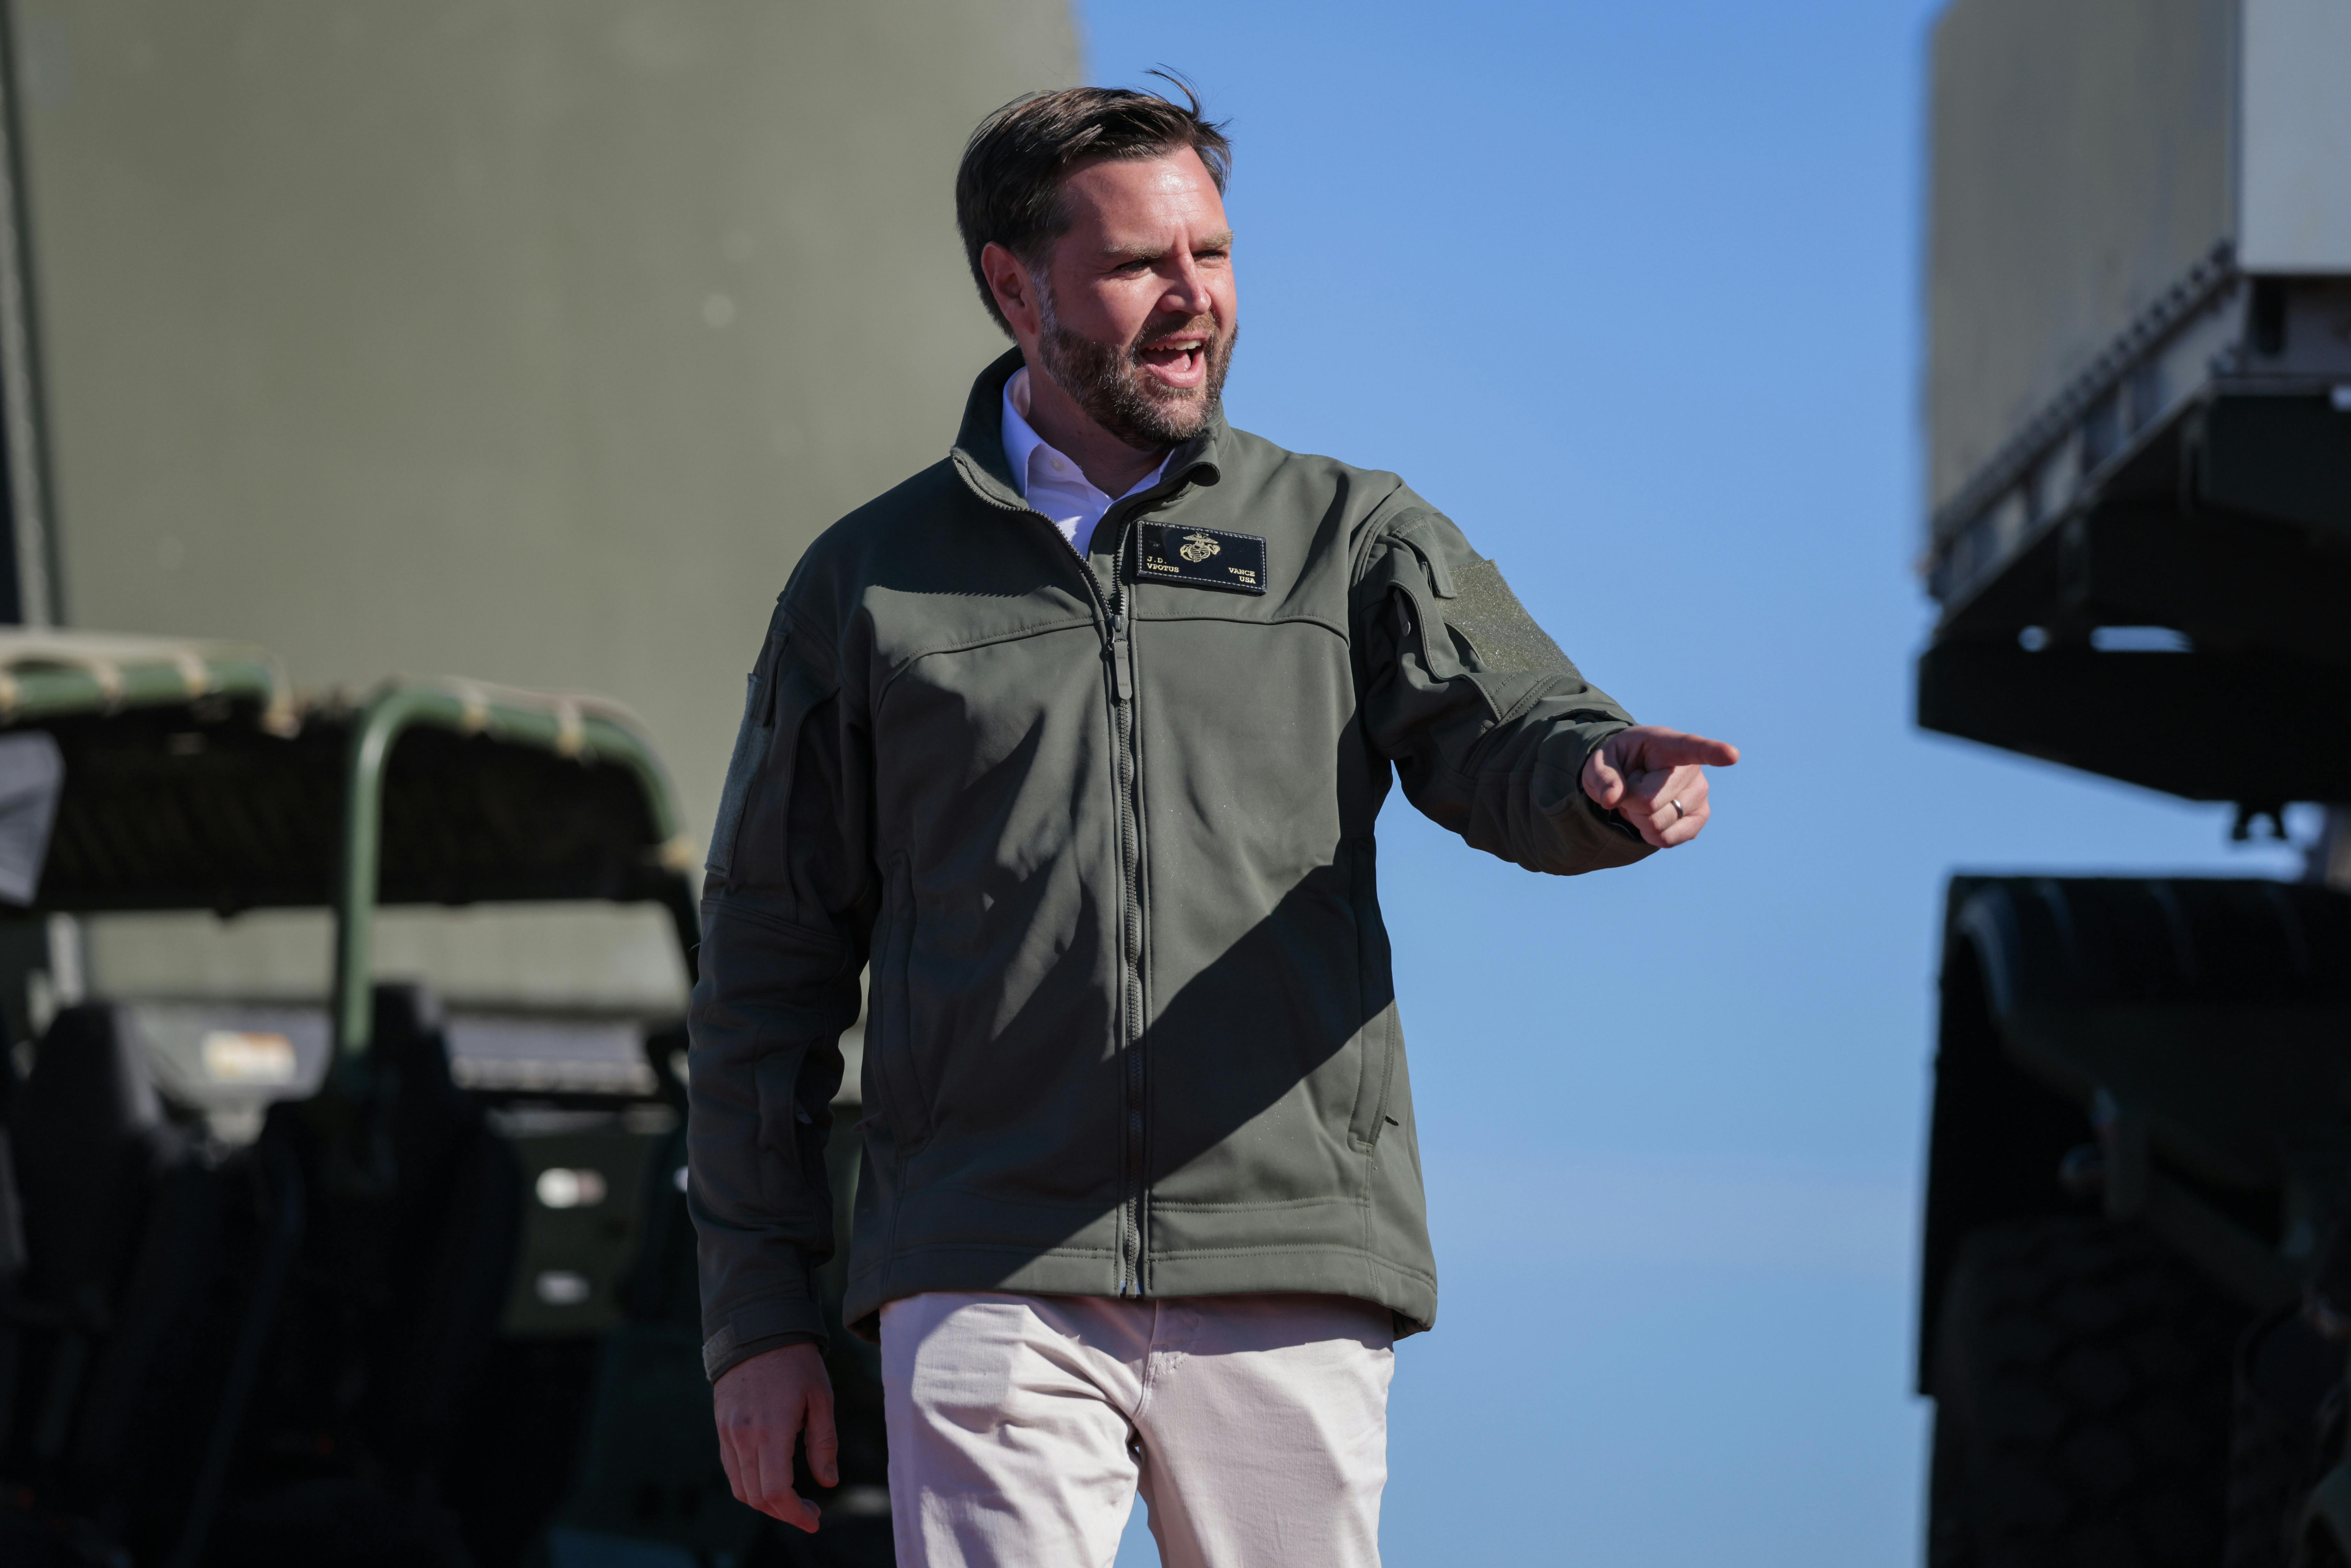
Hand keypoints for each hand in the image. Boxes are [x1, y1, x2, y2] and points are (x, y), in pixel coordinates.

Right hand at [714, 1342, 837, 1531]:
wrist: (757, 1330)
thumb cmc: (796, 1362)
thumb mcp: (820, 1398)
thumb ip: (823, 1443)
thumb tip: (828, 1481)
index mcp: (771, 1430)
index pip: (775, 1491)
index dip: (795, 1513)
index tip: (814, 1520)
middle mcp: (743, 1436)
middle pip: (756, 1497)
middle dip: (783, 1513)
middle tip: (809, 1512)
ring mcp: (728, 1433)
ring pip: (740, 1488)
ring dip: (765, 1503)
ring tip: (792, 1499)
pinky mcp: (721, 1427)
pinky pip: (732, 1469)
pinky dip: (749, 1484)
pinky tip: (771, 1478)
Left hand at [1580, 726, 1738, 848]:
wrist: (1633, 776)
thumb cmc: (1618, 763)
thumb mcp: (1599, 763)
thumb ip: (1601, 777)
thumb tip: (1612, 799)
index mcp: (1668, 744)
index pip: (1693, 747)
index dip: (1713, 752)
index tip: (1732, 755)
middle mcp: (1692, 769)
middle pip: (1649, 802)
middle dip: (1629, 801)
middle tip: (1632, 786)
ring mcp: (1700, 794)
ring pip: (1657, 825)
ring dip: (1638, 817)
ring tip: (1642, 797)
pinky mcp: (1700, 818)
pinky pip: (1667, 839)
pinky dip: (1649, 833)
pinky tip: (1652, 814)